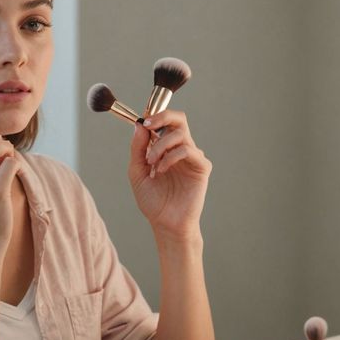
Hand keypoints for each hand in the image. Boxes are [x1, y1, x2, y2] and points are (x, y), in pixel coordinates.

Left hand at [128, 111, 211, 241]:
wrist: (165, 223)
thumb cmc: (153, 201)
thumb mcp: (137, 172)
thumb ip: (138, 148)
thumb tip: (139, 125)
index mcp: (166, 149)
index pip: (165, 123)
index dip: (155, 116)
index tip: (142, 120)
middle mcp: (180, 149)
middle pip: (179, 120)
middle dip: (163, 117)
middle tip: (149, 124)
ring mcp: (192, 157)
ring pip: (180, 134)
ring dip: (161, 145)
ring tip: (152, 163)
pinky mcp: (201, 167)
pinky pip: (188, 150)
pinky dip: (171, 157)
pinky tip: (162, 170)